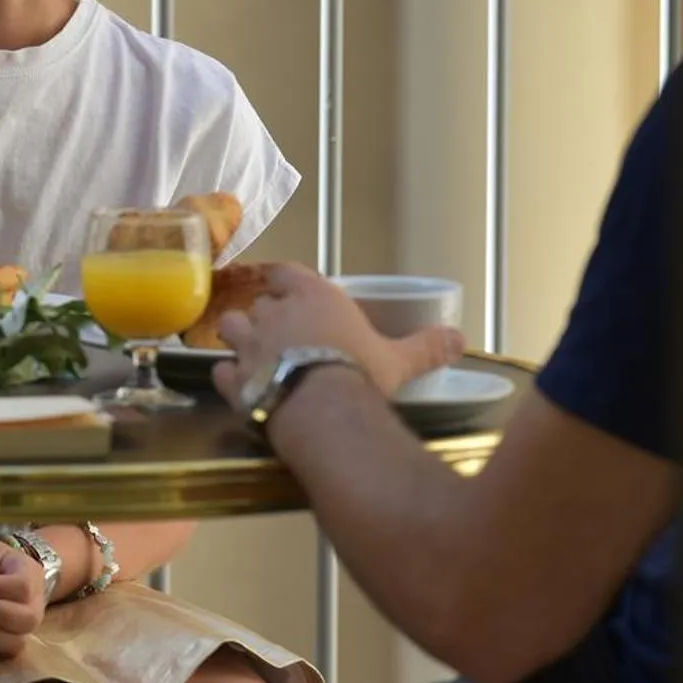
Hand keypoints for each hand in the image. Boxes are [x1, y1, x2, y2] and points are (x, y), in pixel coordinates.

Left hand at [210, 264, 464, 406]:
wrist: (322, 410)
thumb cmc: (361, 373)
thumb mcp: (399, 360)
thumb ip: (426, 347)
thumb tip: (460, 338)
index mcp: (312, 297)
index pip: (288, 272)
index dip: (286, 280)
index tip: (289, 289)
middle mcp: (274, 313)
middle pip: (259, 303)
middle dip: (265, 315)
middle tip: (280, 333)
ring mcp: (248, 345)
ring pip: (230, 328)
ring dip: (239, 338)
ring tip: (253, 353)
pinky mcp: (233, 379)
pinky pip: (222, 370)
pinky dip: (229, 376)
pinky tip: (238, 386)